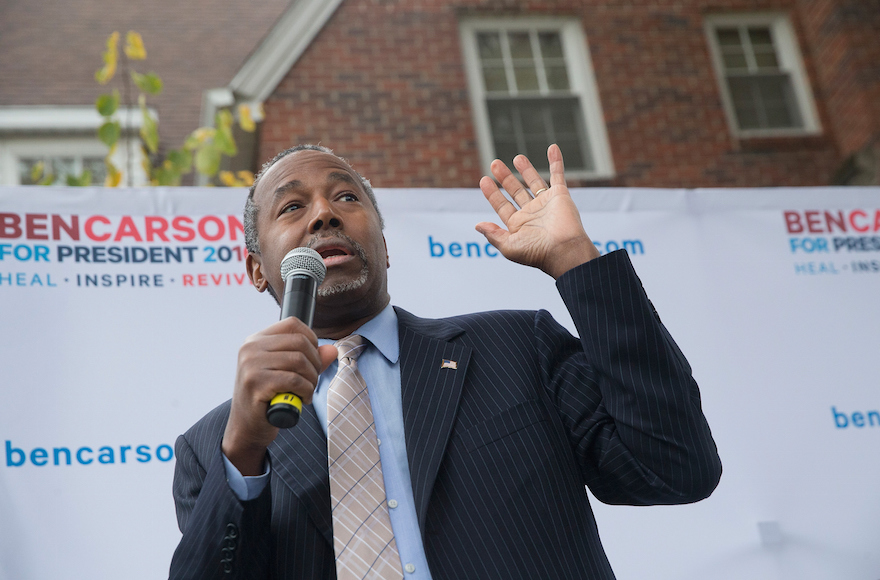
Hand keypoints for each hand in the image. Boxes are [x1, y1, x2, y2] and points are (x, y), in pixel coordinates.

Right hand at [222, 317, 337, 474]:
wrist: (246, 427)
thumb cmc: (268, 397)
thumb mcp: (288, 373)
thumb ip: (310, 360)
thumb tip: (332, 350)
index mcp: (256, 340)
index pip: (292, 324)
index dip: (311, 338)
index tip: (313, 359)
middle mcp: (250, 348)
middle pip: (300, 342)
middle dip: (315, 363)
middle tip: (313, 381)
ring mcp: (250, 365)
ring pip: (299, 361)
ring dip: (312, 379)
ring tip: (308, 391)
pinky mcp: (255, 383)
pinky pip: (295, 380)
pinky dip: (306, 391)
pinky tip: (302, 399)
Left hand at [476, 144, 599, 278]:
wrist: (564, 250)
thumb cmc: (537, 252)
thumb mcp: (509, 247)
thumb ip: (493, 235)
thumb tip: (477, 225)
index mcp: (519, 225)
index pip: (502, 206)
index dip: (492, 193)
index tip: (483, 180)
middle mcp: (532, 214)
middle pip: (516, 191)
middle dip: (505, 178)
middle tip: (494, 163)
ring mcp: (546, 204)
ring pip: (534, 182)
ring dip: (526, 169)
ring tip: (517, 157)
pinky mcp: (561, 196)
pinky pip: (558, 175)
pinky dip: (555, 161)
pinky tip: (552, 147)